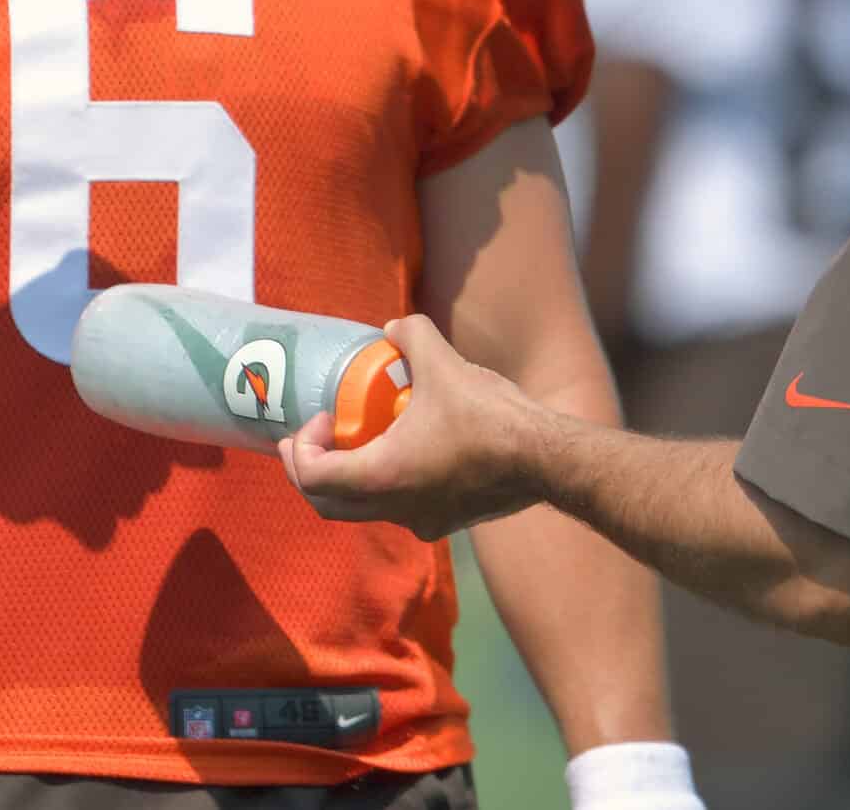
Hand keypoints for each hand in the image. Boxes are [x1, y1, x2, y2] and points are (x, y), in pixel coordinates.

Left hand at [274, 313, 549, 539]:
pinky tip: (400, 451)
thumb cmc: (490, 418)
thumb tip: (394, 328)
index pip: (311, 476)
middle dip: (308, 469)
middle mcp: (395, 509)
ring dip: (346, 479)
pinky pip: (397, 509)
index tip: (323, 415)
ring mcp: (421, 521)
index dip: (303, 445)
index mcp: (383, 477)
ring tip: (353, 439)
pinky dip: (382, 485)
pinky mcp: (445, 521)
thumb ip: (411, 334)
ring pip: (362, 510)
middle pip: (326, 503)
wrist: (547, 460)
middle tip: (309, 438)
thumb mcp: (443, 363)